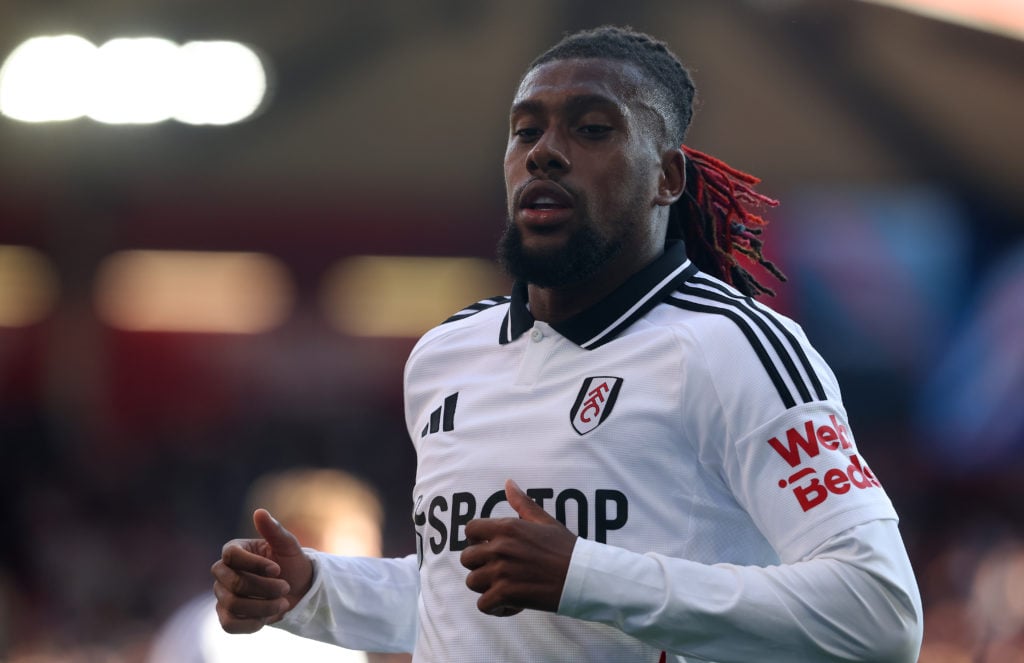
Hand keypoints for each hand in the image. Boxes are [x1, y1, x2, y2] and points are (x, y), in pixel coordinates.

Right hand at [210, 508, 313, 632]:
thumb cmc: (292, 565)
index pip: (231, 555)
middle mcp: (223, 572)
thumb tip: (259, 512)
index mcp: (234, 551)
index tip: (277, 570)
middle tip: (286, 588)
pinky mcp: (226, 616)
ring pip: (232, 604)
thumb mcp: (289, 546)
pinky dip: (251, 623)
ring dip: (262, 606)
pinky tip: (269, 617)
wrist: (300, 592)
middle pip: (232, 583)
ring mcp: (222, 595)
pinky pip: (229, 624)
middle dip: (263, 588)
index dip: (254, 564)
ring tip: (283, 603)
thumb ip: (274, 530)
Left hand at [460, 479, 577, 616]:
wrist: (583, 576)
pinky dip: (495, 607)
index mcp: (507, 527)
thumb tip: (508, 483)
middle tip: (497, 570)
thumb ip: (522, 503)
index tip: (488, 547)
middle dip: (479, 564)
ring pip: (472, 582)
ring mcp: (501, 572)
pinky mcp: (506, 595)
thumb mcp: (544, 521)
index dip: (476, 539)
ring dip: (486, 587)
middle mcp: (500, 547)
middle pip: (466, 558)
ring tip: (504, 587)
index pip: (470, 529)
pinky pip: (483, 604)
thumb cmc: (565, 548)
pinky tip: (510, 603)